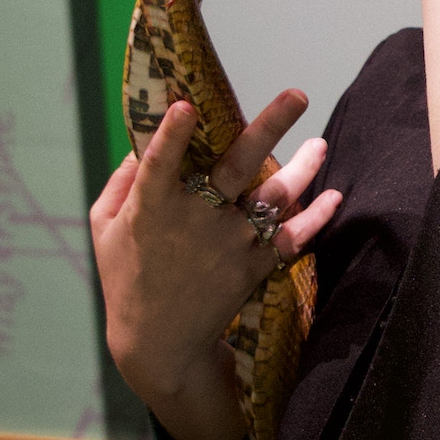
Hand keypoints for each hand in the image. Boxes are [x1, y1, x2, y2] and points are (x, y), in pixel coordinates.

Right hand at [89, 89, 341, 439]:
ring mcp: (230, 243)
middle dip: (269, 126)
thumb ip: (121, 183)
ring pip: (274, 196)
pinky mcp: (253, 266)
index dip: (170, 136)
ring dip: (304, 169)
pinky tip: (334, 197)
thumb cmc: (127, 278)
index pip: (159, 164)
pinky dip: (316, 219)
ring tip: (320, 145)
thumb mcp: (105, 229)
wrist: (160, 345)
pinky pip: (291, 237)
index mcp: (152, 208)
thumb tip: (141, 142)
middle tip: (298, 95)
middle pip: (237, 166)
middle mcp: (196, 220)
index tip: (185, 105)